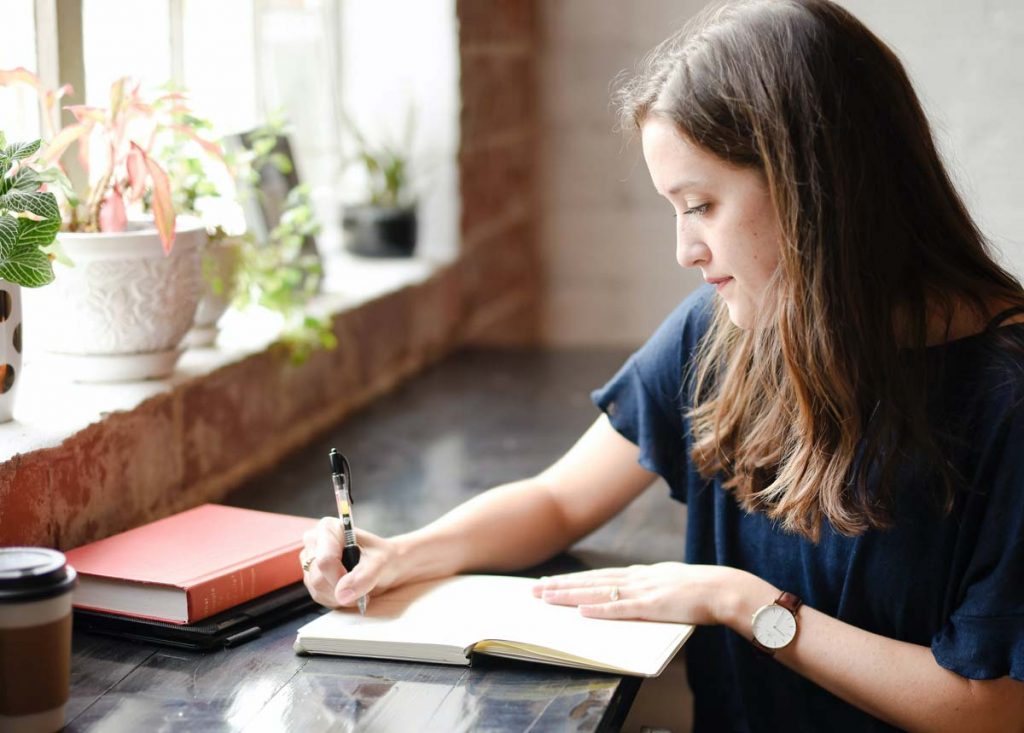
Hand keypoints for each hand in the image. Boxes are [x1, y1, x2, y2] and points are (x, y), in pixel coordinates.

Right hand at [300, 518, 399, 608]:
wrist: (386, 566)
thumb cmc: (384, 557)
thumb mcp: (381, 563)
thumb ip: (363, 576)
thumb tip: (342, 594)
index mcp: (329, 528)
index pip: (325, 561)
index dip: (340, 578)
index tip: (358, 583)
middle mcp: (314, 541)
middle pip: (318, 577)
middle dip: (342, 589)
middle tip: (362, 586)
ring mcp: (310, 560)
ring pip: (317, 589)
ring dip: (340, 596)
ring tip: (358, 587)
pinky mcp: (311, 577)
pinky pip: (318, 596)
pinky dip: (336, 599)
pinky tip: (349, 591)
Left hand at [532, 562, 748, 625]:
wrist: (725, 589)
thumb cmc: (702, 591)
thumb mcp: (671, 584)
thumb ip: (651, 589)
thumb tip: (636, 596)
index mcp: (642, 574)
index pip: (600, 575)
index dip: (574, 579)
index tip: (551, 582)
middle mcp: (637, 578)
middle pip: (591, 581)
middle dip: (561, 585)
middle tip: (534, 590)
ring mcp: (643, 591)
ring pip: (598, 592)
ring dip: (571, 595)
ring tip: (547, 597)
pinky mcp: (652, 606)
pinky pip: (621, 609)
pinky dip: (599, 609)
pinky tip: (581, 610)